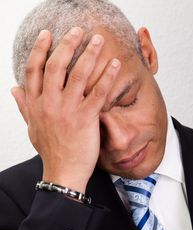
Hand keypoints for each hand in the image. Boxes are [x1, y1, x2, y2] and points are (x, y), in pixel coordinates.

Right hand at [11, 27, 120, 192]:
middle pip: (56, 66)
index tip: (47, 35)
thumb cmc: (50, 151)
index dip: (40, 49)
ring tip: (98, 40)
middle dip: (67, 44)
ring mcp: (68, 110)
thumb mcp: (32, 128)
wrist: (63, 172)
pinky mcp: (86, 119)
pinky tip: (115, 65)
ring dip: (89, 54)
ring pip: (77, 74)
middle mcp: (49, 104)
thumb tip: (15, 89)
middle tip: (78, 31)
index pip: (34, 70)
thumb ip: (24, 107)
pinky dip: (107, 77)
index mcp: (36, 104)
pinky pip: (98, 92)